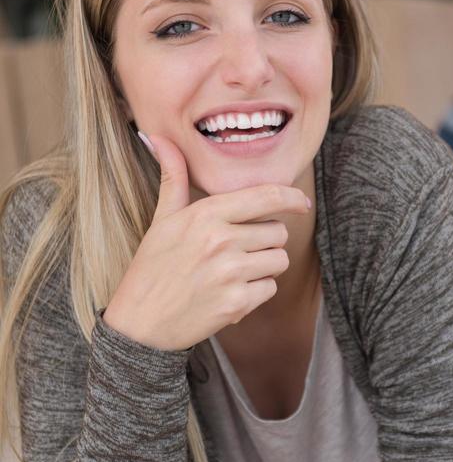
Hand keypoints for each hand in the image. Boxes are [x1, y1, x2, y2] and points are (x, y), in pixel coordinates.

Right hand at [102, 133, 309, 350]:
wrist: (140, 324)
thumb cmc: (152, 268)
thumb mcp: (161, 220)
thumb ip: (172, 177)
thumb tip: (158, 137)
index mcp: (206, 214)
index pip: (266, 196)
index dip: (292, 197)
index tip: (302, 202)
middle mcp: (221, 240)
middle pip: (278, 232)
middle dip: (264, 241)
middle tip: (235, 252)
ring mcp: (230, 273)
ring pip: (279, 260)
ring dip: (264, 267)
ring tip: (233, 273)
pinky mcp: (236, 303)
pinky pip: (270, 288)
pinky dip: (256, 293)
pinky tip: (229, 293)